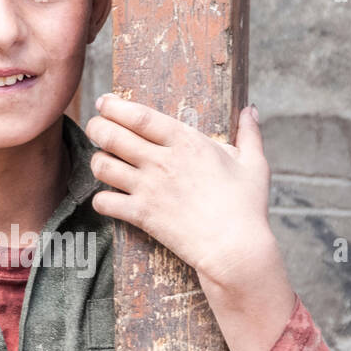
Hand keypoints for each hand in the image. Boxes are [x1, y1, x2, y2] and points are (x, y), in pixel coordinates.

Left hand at [85, 94, 274, 287]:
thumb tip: (250, 110)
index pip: (139, 116)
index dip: (115, 106)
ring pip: (102, 165)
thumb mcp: (255, 164)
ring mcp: (148, 189)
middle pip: (112, 135)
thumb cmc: (247, 207)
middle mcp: (162, 162)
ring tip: (102, 160)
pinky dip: (100, 199)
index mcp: (187, 142)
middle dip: (96, 126)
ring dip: (97, 160)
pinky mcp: (141, 215)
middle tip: (95, 126)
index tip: (105, 102)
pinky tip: (107, 198)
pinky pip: (104, 202)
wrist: (235, 248)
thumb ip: (249, 134)